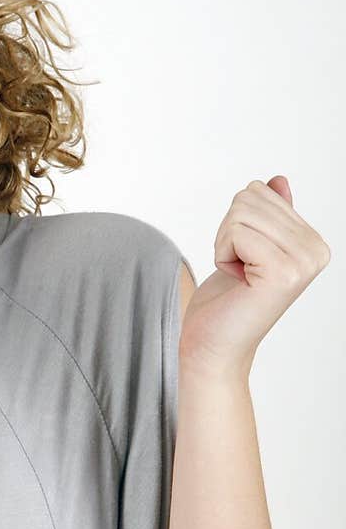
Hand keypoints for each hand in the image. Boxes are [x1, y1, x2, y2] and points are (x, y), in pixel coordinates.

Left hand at [179, 176, 330, 377]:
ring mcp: (303, 261)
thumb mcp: (247, 247)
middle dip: (229, 231)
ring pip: (241, 212)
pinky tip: (236, 280)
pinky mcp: (283, 271)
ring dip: (225, 243)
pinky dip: (222, 253)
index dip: (237, 223)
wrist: (212, 347)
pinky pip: (236, 231)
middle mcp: (316, 250)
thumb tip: (279, 181)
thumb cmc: (226, 302)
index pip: (261, 191)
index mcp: (313, 242)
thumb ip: (269, 216)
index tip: (245, 259)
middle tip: (238, 268)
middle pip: (251, 197)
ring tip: (238, 275)